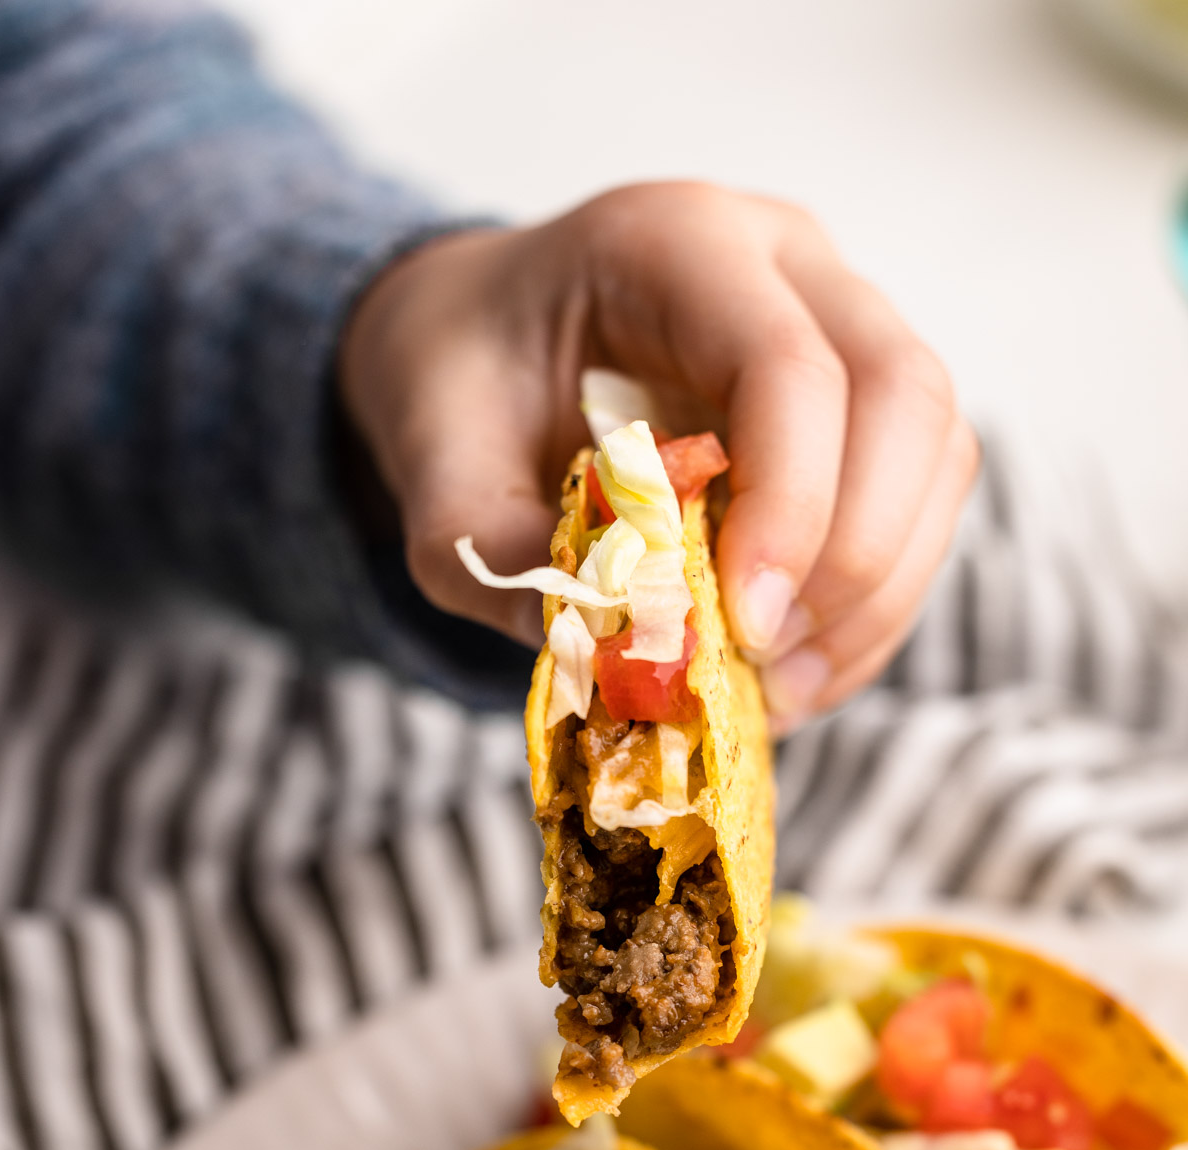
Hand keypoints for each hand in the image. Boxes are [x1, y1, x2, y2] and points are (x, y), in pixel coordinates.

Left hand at [339, 183, 977, 732]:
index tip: (745, 626)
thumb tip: (611, 651)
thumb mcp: (432, 464)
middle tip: (770, 660)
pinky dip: (870, 605)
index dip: (792, 504)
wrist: (480, 344)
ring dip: (877, 593)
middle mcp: (785, 263)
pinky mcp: (861, 406)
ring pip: (935, 453)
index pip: (789, 362)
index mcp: (675, 243)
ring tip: (779, 688)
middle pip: (904, 394)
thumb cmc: (461, 382)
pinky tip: (793, 671)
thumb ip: (493, 551)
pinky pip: (918, 503)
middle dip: (858, 554)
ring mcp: (840, 323)